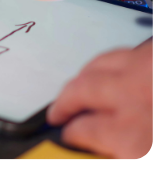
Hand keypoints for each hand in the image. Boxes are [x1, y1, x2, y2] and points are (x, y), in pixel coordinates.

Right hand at [47, 43, 162, 159]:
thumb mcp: (151, 158)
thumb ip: (120, 153)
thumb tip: (102, 146)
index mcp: (134, 135)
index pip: (81, 130)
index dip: (69, 135)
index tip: (67, 136)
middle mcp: (136, 96)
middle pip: (82, 89)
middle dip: (65, 101)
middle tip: (58, 111)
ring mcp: (152, 70)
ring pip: (102, 63)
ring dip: (85, 76)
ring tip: (79, 86)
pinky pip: (129, 52)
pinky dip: (115, 62)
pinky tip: (115, 70)